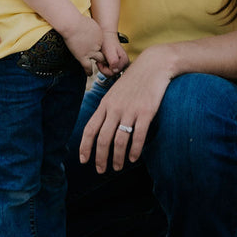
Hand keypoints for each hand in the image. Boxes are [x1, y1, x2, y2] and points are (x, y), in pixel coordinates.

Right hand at [61, 15, 104, 73]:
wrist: (73, 24)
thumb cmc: (77, 20)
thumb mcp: (89, 21)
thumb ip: (90, 27)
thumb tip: (87, 26)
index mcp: (100, 35)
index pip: (102, 42)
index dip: (99, 45)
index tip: (96, 46)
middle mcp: (98, 44)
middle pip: (104, 52)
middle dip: (105, 55)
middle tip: (105, 59)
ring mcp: (91, 51)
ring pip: (100, 59)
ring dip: (100, 63)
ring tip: (101, 67)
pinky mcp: (82, 56)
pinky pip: (88, 66)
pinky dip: (89, 71)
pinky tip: (89, 74)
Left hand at [79, 46, 173, 171]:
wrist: (153, 66)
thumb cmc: (134, 80)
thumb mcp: (115, 93)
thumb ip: (108, 109)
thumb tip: (101, 128)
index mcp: (105, 104)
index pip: (90, 129)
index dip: (85, 146)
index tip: (83, 160)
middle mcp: (115, 109)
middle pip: (103, 139)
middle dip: (100, 158)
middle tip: (101, 170)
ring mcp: (130, 111)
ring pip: (119, 140)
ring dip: (118, 158)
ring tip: (118, 167)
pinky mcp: (146, 112)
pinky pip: (138, 136)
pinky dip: (134, 150)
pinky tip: (134, 158)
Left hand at [97, 32, 129, 76]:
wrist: (106, 36)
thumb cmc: (108, 42)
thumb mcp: (110, 52)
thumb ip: (113, 61)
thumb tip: (115, 70)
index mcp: (124, 61)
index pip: (113, 73)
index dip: (104, 69)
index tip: (100, 62)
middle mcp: (124, 63)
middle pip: (112, 73)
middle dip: (104, 68)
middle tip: (100, 61)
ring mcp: (121, 63)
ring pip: (110, 72)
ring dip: (104, 67)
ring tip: (101, 60)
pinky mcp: (117, 62)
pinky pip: (110, 68)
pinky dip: (104, 65)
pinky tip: (103, 60)